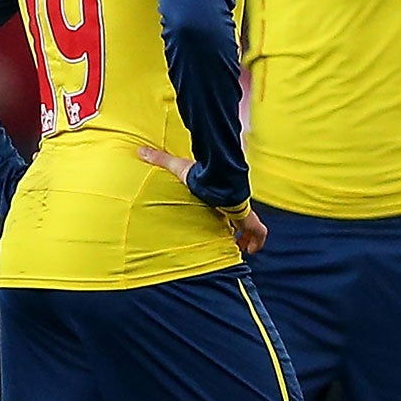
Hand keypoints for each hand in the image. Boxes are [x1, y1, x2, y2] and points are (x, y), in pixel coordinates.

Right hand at [139, 145, 267, 253]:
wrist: (218, 182)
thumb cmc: (200, 175)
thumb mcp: (177, 167)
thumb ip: (160, 160)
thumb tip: (140, 150)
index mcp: (220, 195)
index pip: (225, 203)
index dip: (225, 211)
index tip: (221, 219)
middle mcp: (234, 204)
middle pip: (241, 217)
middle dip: (238, 228)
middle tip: (233, 239)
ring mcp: (244, 212)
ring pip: (252, 227)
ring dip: (248, 237)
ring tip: (241, 247)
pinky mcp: (249, 220)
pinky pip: (260, 233)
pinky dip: (257, 242)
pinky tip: (250, 250)